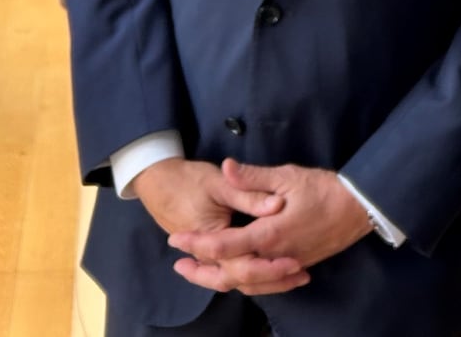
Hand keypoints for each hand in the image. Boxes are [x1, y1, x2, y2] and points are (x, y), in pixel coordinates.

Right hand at [133, 158, 304, 295]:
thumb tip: (277, 205)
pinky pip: (231, 268)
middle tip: (302, 273)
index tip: (296, 262)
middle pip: (242, 278)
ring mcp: (207, 255)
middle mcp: (208, 254)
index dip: (271, 266)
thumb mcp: (219, 183)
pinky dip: (252, 271)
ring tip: (295, 273)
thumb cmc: (188, 180)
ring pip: (236, 277)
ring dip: (265, 278)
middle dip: (273, 279)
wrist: (157, 180)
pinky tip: (272, 265)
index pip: (243, 264)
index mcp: (212, 239)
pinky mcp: (209, 250)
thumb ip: (249, 194)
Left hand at [168, 160, 371, 294]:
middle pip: (231, 274)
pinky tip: (242, 276)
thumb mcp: (288, 176)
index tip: (176, 239)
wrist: (362, 206)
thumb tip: (225, 168)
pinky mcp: (299, 264)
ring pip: (249, 283)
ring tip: (203, 274)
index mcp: (268, 234)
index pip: (224, 245)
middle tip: (179, 266)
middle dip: (202, 272)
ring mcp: (288, 263)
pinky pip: (266, 282)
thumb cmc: (326, 189)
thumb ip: (253, 177)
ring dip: (222, 279)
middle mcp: (275, 256)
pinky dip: (248, 282)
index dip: (197, 243)